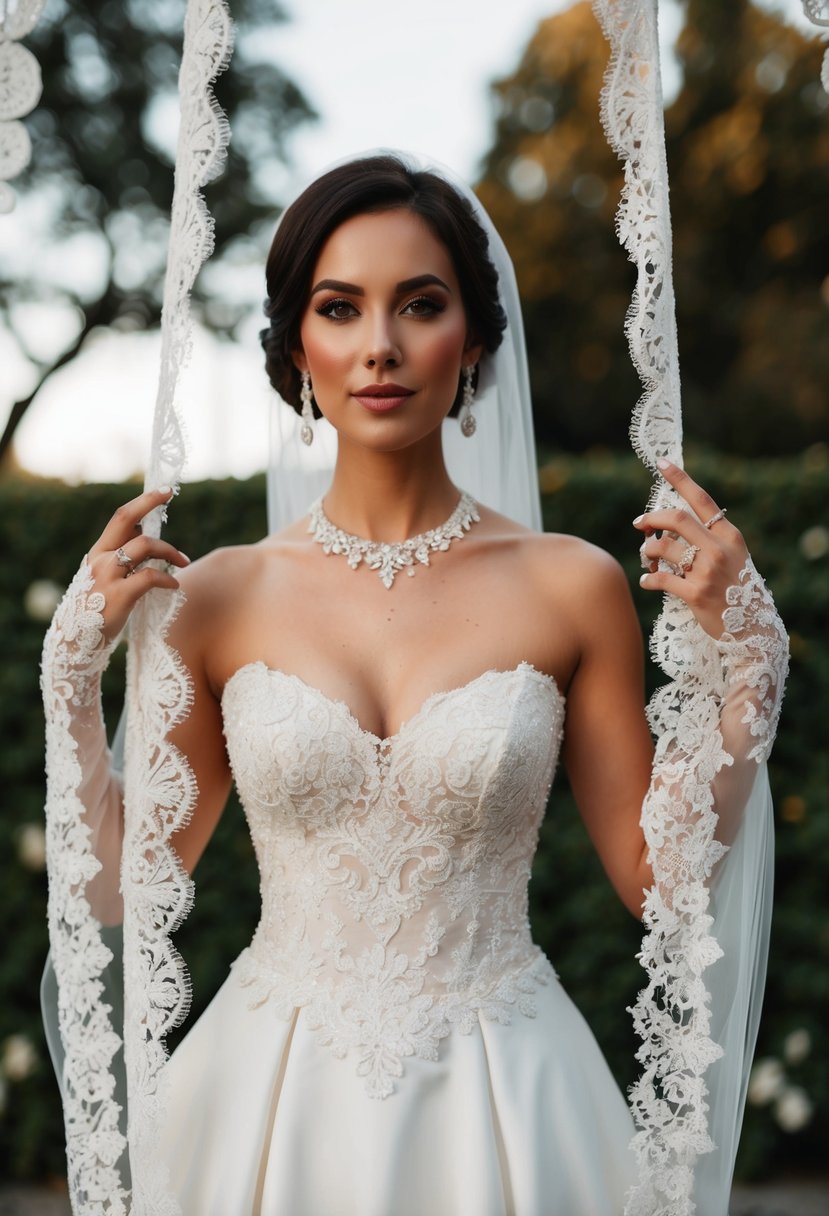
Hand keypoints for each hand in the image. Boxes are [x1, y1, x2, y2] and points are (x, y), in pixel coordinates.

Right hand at [86, 487, 190, 643]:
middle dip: (149, 502)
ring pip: (144, 546)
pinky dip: (167, 579)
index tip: (163, 491)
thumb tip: (143, 534)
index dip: (142, 501)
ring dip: (169, 550)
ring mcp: (108, 576)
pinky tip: (174, 586)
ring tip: (183, 561)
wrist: (76, 642)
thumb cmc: (98, 609)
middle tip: (170, 496)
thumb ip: (122, 558)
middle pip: (126, 520)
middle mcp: (100, 559)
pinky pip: (150, 577)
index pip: (120, 518)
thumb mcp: (106, 578)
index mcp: (98, 553)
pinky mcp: (120, 596)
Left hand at [633, 459, 748, 639]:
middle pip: (676, 519)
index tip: (662, 463)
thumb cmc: (736, 589)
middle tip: (639, 524)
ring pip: (663, 549)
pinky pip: (661, 579)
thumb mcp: (732, 557)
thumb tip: (669, 525)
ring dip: (648, 552)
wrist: (751, 628)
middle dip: (651, 518)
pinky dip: (648, 580)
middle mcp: (719, 549)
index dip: (680, 479)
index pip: (702, 500)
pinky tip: (647, 582)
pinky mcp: (696, 594)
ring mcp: (708, 571)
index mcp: (729, 536)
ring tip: (648, 560)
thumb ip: (709, 539)